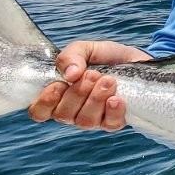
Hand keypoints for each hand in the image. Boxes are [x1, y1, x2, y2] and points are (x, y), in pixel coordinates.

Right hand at [28, 40, 151, 130]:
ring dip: (96, 98)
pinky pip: (108, 125)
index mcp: (59, 94)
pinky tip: (118, 98)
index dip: (45, 102)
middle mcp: (72, 111)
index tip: (59, 85)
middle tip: (93, 74)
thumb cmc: (105, 57)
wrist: (135, 60)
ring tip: (109, 80)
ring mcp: (93, 119)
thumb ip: (71, 56)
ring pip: (85, 121)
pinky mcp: (113, 122)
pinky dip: (112, 111)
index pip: (39, 111)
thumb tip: (69, 75)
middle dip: (78, 93)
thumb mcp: (85, 49)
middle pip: (63, 115)